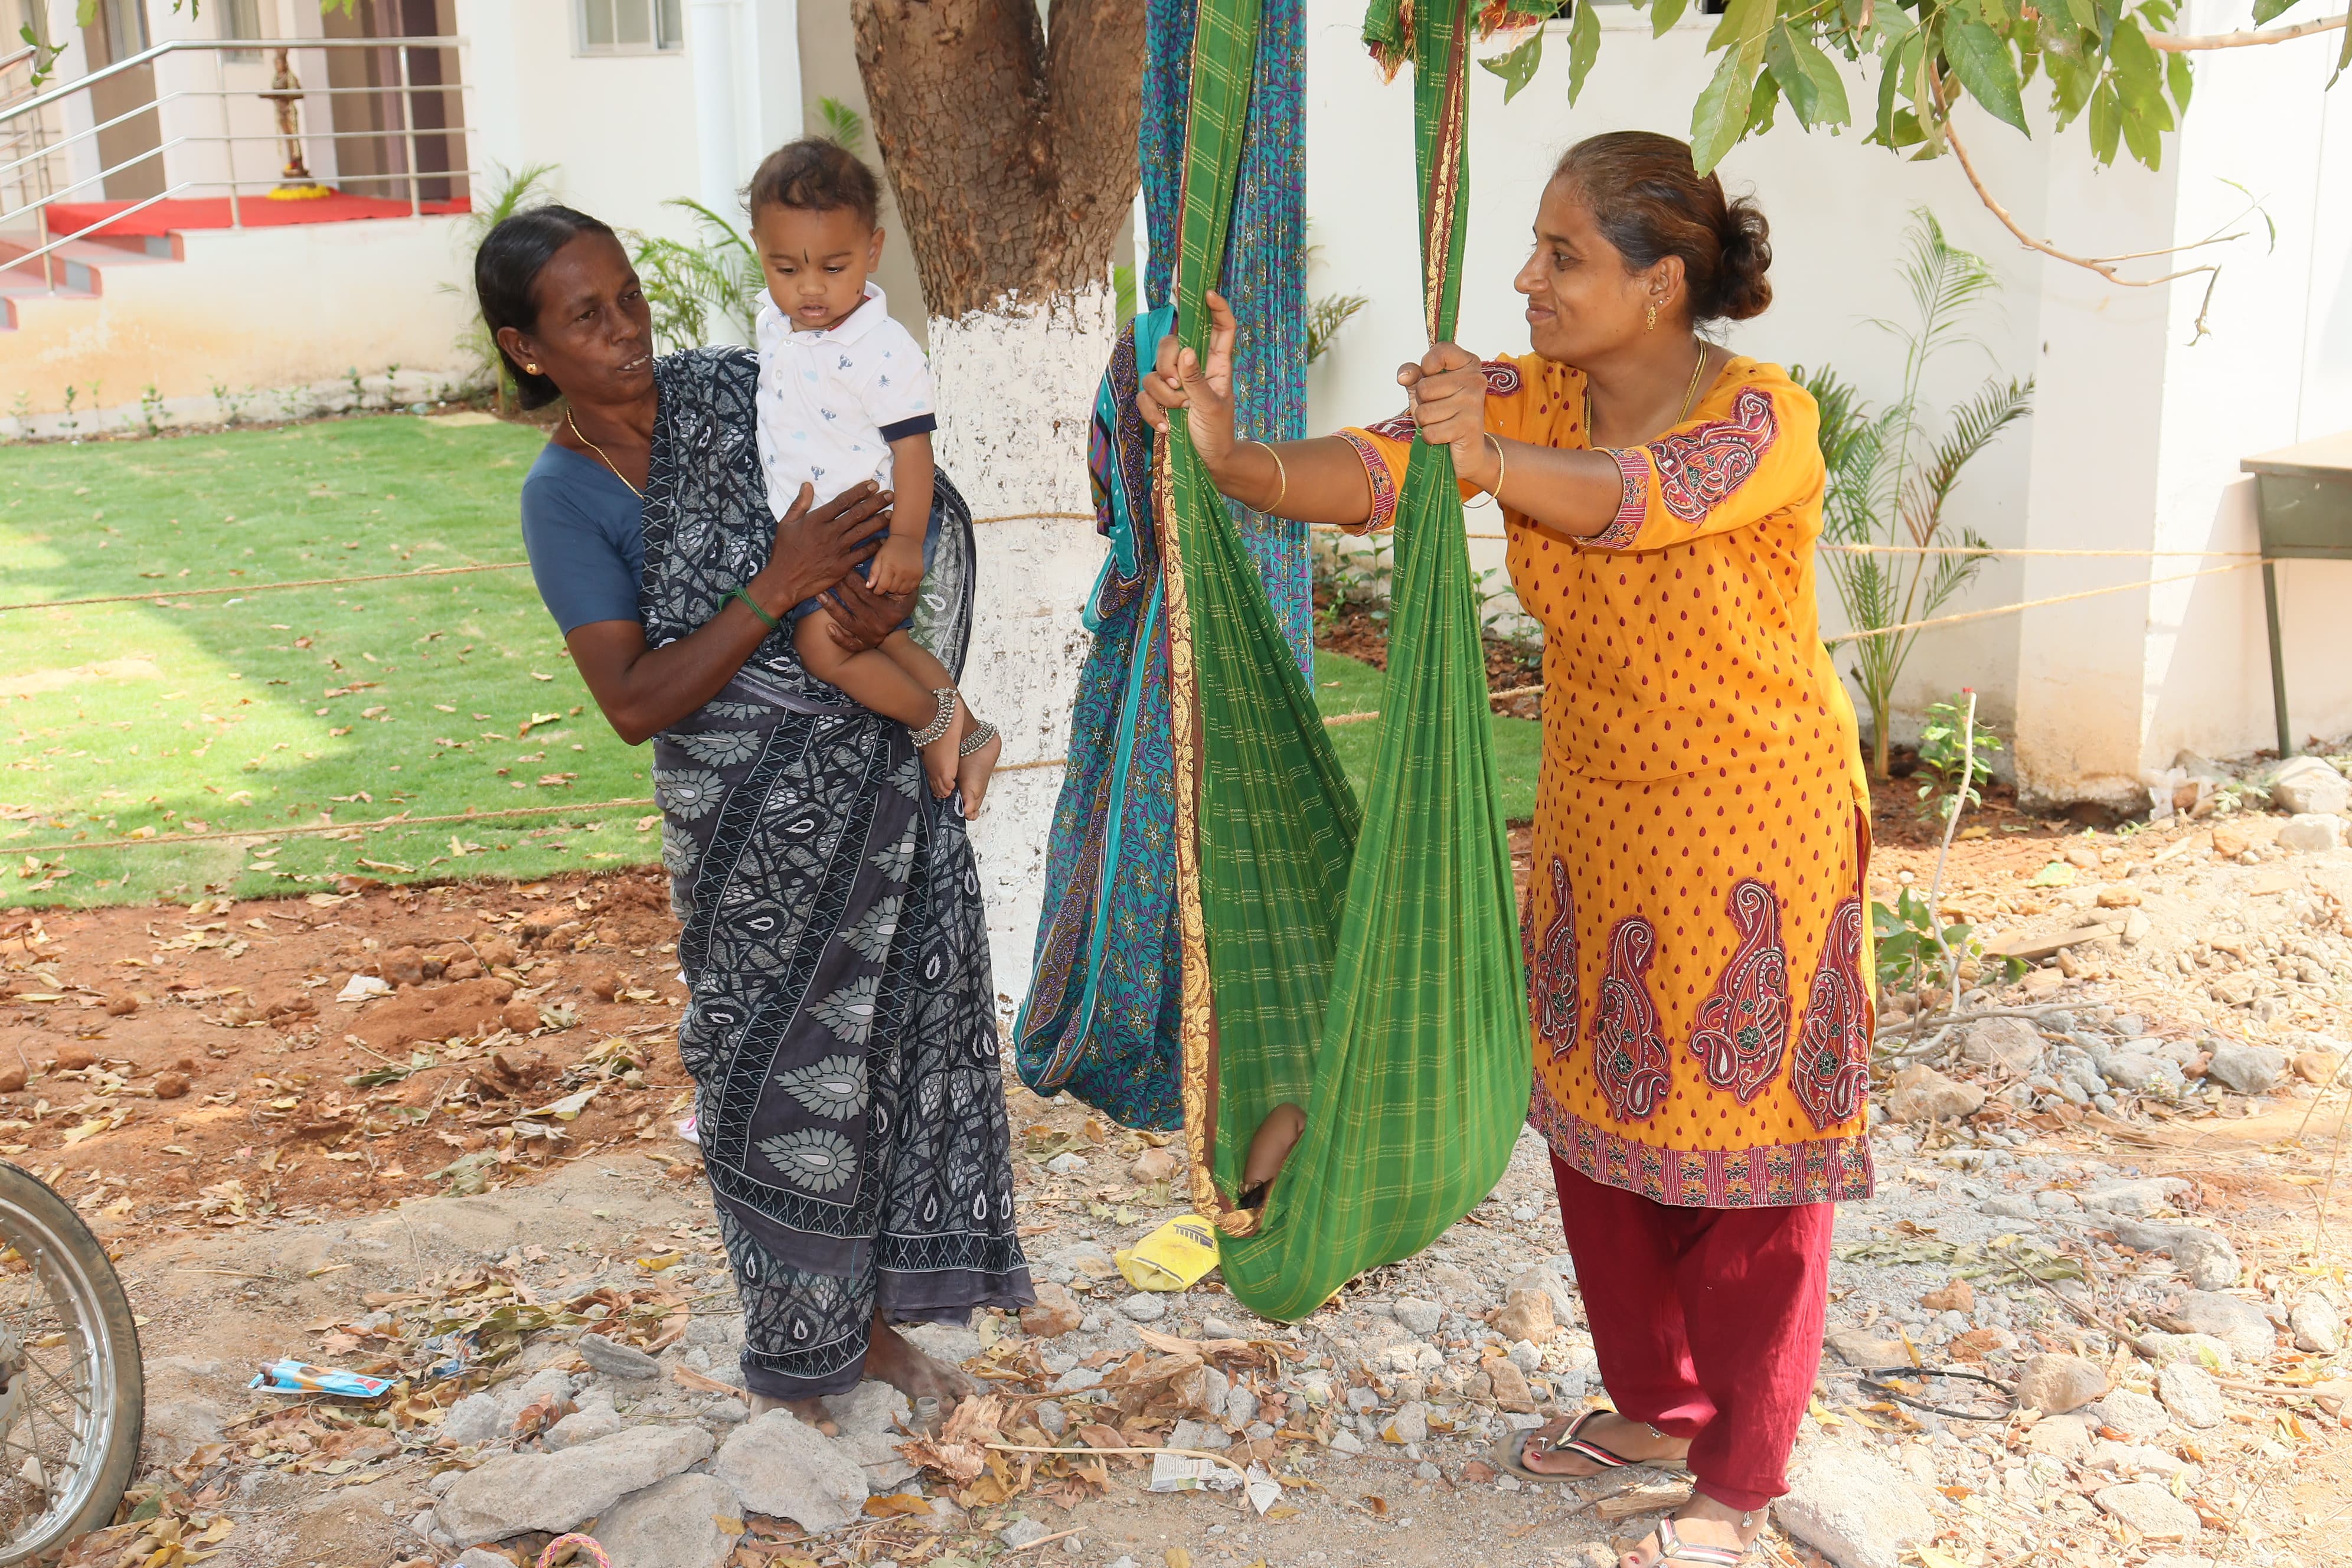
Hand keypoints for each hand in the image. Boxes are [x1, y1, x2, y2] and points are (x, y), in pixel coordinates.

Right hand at [753, 481, 887, 612]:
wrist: (784, 581)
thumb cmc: (783, 552)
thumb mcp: (786, 524)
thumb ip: (799, 504)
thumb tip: (807, 485)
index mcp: (816, 520)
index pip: (843, 501)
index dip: (860, 492)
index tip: (872, 485)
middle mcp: (829, 532)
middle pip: (857, 514)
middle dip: (876, 503)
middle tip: (890, 495)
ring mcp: (837, 549)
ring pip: (863, 531)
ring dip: (879, 521)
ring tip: (892, 513)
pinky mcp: (842, 566)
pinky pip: (863, 554)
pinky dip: (875, 547)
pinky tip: (885, 540)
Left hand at [826, 572, 913, 652]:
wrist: (898, 635)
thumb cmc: (900, 605)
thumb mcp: (906, 593)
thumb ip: (896, 581)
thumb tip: (883, 566)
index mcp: (890, 611)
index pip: (867, 593)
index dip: (854, 580)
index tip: (844, 568)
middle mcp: (879, 624)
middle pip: (854, 603)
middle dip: (840, 588)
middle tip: (829, 575)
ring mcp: (869, 636)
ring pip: (847, 620)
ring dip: (831, 607)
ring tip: (820, 594)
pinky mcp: (862, 645)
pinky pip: (849, 644)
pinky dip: (838, 638)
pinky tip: (828, 628)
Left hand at [867, 531, 925, 595]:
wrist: (908, 539)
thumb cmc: (890, 548)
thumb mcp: (879, 558)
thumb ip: (873, 573)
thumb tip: (868, 587)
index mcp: (890, 566)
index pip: (883, 586)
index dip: (878, 590)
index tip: (876, 589)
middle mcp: (902, 571)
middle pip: (892, 590)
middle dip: (887, 588)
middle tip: (886, 581)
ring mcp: (912, 574)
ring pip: (902, 591)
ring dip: (896, 589)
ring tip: (894, 580)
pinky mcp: (919, 575)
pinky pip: (911, 589)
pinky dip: (905, 588)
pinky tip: (902, 581)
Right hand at [1137, 289, 1239, 472]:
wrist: (1210, 463)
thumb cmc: (1218, 434)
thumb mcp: (1211, 407)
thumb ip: (1197, 380)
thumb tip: (1186, 352)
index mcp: (1216, 364)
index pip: (1221, 328)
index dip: (1216, 308)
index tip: (1207, 293)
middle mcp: (1193, 369)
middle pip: (1172, 344)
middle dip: (1168, 363)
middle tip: (1177, 387)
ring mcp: (1175, 385)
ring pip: (1153, 373)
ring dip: (1162, 394)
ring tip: (1176, 412)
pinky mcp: (1160, 402)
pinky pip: (1144, 396)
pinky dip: (1151, 411)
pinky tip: (1164, 426)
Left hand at [1398, 341, 1489, 473]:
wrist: (1469, 448)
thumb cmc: (1446, 414)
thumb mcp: (1426, 389)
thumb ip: (1413, 374)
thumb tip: (1404, 376)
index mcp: (1468, 363)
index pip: (1441, 351)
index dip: (1427, 366)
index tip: (1431, 376)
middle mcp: (1475, 379)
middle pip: (1425, 387)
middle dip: (1423, 403)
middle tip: (1438, 408)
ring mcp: (1473, 403)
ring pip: (1425, 412)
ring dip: (1426, 422)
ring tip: (1442, 422)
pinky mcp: (1469, 427)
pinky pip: (1430, 432)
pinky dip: (1431, 437)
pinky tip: (1445, 435)